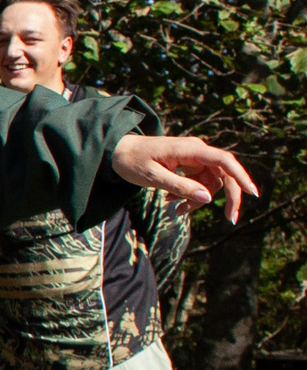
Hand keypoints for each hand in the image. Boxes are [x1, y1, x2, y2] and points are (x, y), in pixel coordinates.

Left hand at [112, 134, 259, 223]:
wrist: (118, 151)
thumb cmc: (132, 161)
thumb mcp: (153, 177)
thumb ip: (180, 186)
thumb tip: (208, 199)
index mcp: (190, 149)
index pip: (223, 161)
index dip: (240, 176)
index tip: (252, 193)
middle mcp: (197, 151)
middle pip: (223, 174)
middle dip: (227, 197)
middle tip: (230, 219)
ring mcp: (194, 158)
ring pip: (210, 182)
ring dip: (197, 199)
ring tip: (175, 210)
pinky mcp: (189, 165)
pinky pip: (198, 182)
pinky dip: (189, 195)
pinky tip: (171, 202)